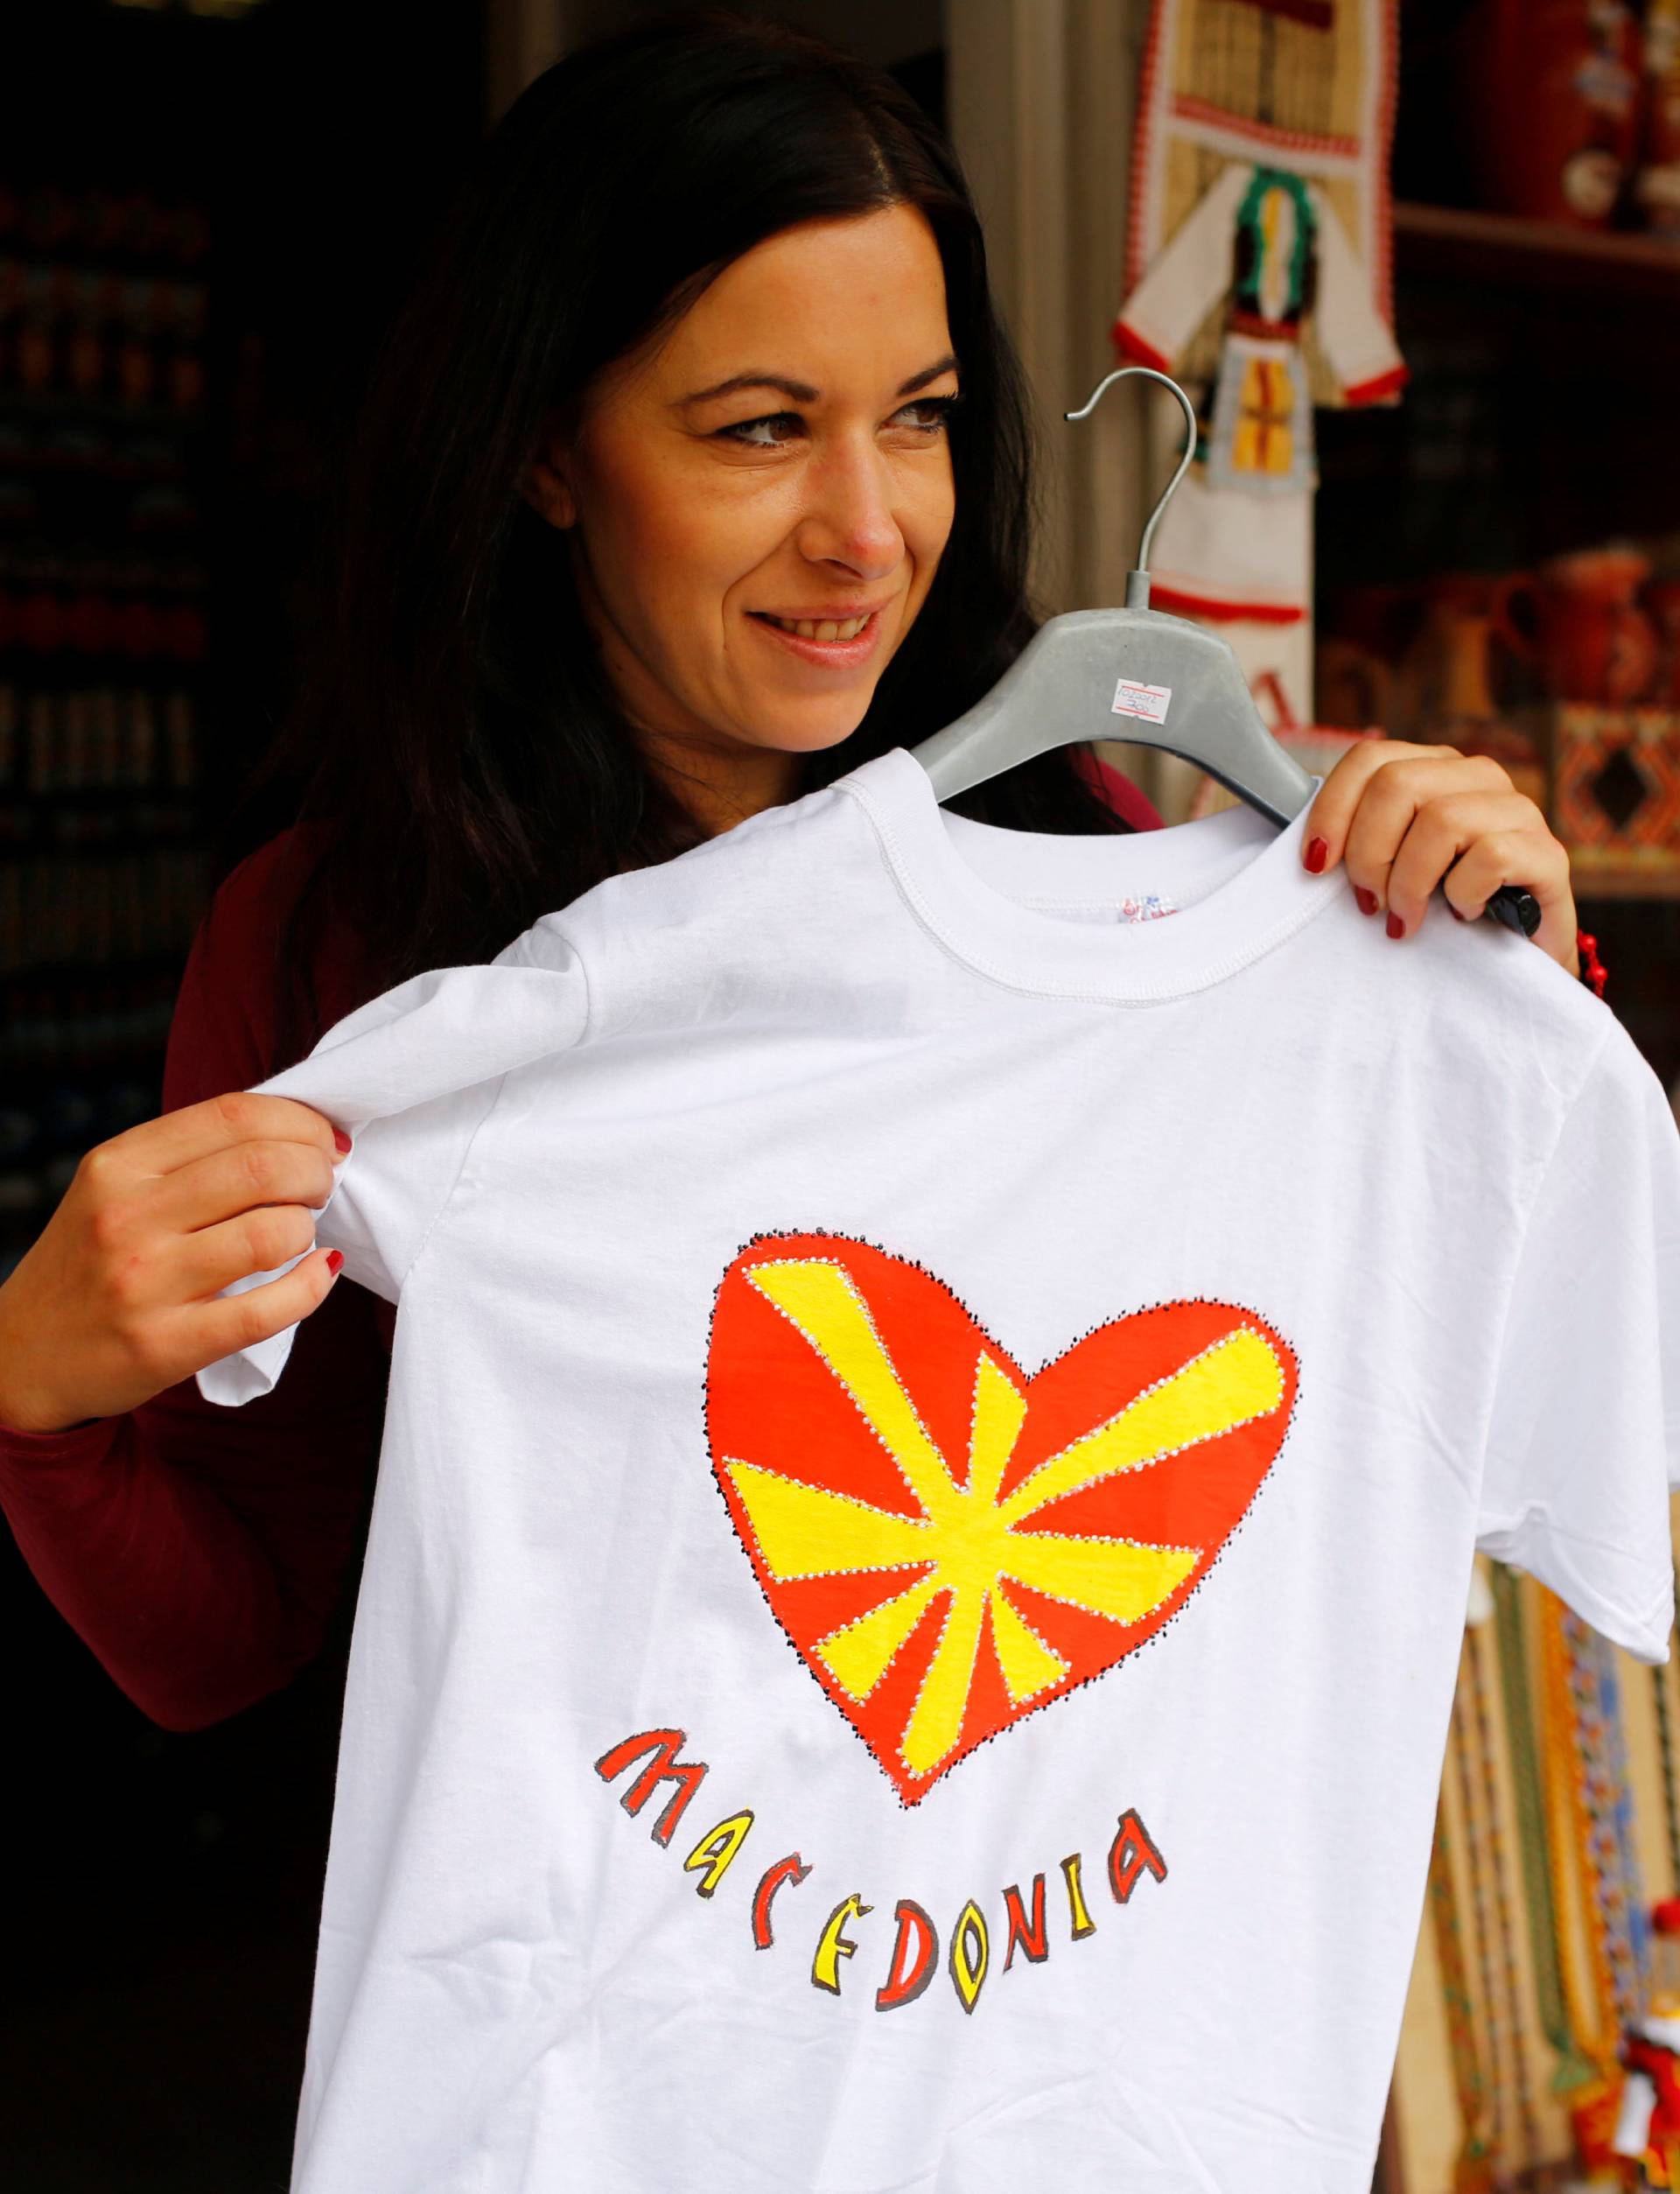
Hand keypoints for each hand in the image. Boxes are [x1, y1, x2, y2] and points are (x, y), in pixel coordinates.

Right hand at [0, 1094, 347, 1435]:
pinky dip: (311, 1286)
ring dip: (308, 1228)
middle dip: (316, 1172)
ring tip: (299, 1233)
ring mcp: (144, 1283)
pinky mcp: (164, 1344)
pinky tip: (317, 1273)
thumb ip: (190, 1157)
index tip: (324, 1141)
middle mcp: (126, 1217)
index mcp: (117, 1165)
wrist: (24, 1358)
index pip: (234, 1116)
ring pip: (272, 1234)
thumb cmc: (91, 1263)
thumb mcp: (114, 1189)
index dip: (300, 1122)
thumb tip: (298, 1133)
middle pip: (264, 1168)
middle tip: (320, 1188)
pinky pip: (267, 1310)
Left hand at [1300, 741, 1580, 977]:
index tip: (1317, 865)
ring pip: (1441, 819)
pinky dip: (1462, 893)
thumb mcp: (1389, 869)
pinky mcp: (1549, 854)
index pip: (1371, 759)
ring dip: (1409, 882)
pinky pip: (1490, 856)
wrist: (1512, 964)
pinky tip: (1463, 914)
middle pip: (1398, 784)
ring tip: (1405, 920)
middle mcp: (1479, 778)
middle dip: (1369, 853)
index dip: (1333, 809)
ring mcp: (1519, 811)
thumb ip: (1359, 843)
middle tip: (1368, 902)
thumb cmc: (1439, 912)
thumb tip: (1313, 849)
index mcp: (1435, 770)